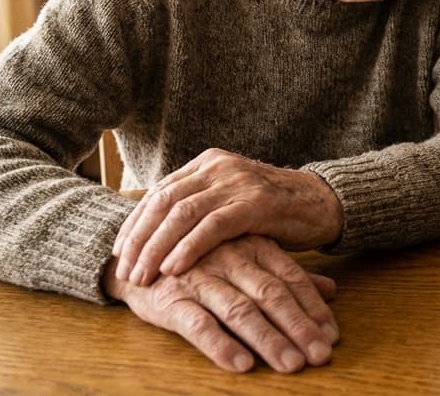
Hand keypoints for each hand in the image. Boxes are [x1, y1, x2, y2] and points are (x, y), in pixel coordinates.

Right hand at [104, 234, 338, 372]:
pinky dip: (220, 344)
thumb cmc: (204, 258)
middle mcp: (231, 260)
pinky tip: (241, 364)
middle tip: (320, 356)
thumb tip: (333, 289)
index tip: (332, 337)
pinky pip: (198, 324)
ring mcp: (201, 279)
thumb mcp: (249, 257)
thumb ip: (287, 274)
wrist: (139, 252)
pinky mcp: (171, 300)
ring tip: (290, 364)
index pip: (292, 279)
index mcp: (254, 247)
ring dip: (268, 339)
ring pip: (240, 310)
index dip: (314, 308)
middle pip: (271, 295)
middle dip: (299, 327)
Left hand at [113, 148, 343, 285]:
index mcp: (207, 163)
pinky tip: (173, 269)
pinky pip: (212, 227)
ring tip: (141, 276)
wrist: (322, 204)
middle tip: (122, 271)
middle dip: (138, 240)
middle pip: (163, 202)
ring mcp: (237, 183)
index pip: (159, 192)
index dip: (134, 224)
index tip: (117, 252)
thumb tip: (156, 232)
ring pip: (181, 214)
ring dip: (156, 248)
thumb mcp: (231, 202)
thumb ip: (200, 208)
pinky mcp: (255, 203)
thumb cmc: (274, 211)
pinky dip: (188, 248)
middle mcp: (218, 167)